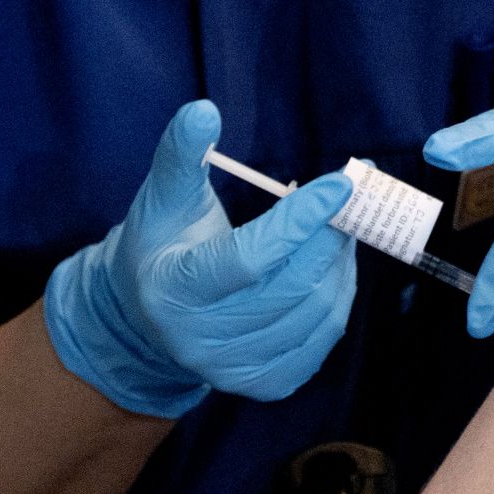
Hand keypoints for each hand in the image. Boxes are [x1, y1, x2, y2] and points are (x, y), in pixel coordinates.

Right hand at [45, 100, 356, 416]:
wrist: (145, 316)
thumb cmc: (160, 243)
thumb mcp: (161, 197)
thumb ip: (180, 154)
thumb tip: (204, 110)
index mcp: (172, 290)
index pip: (247, 259)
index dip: (298, 221)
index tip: (339, 184)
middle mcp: (200, 339)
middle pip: (288, 289)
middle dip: (328, 239)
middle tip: (349, 204)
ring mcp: (232, 369)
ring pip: (313, 315)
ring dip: (339, 267)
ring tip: (341, 231)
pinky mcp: (263, 383)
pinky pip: (320, 340)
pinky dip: (338, 298)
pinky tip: (332, 268)